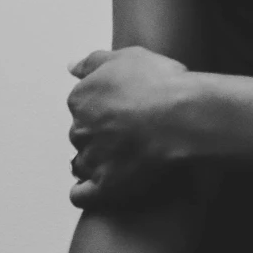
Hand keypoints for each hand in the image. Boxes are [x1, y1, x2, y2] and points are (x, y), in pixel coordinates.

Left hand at [67, 44, 194, 208]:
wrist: (181, 116)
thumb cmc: (160, 84)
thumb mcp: (126, 57)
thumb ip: (93, 62)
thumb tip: (72, 67)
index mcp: (81, 99)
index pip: (82, 107)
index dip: (103, 109)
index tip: (124, 111)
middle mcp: (80, 130)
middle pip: (82, 135)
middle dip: (100, 136)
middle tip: (129, 135)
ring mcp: (92, 159)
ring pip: (83, 164)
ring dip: (96, 163)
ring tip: (123, 161)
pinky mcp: (105, 185)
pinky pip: (82, 195)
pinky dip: (85, 194)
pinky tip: (99, 189)